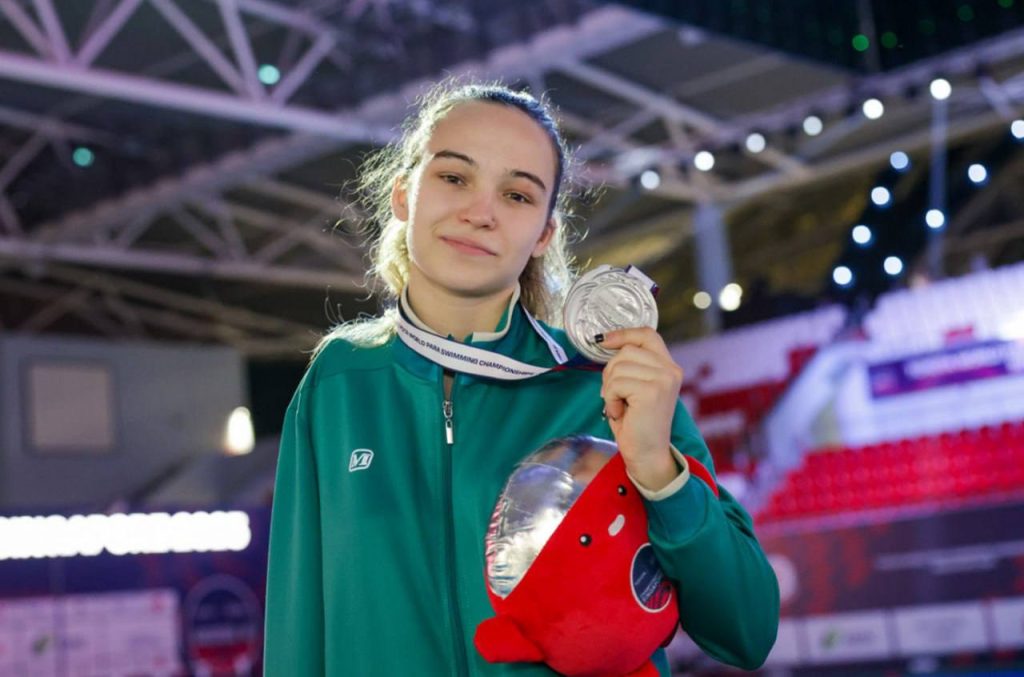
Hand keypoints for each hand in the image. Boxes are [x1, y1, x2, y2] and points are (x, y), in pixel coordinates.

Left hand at [598, 327, 683, 491]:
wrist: (647, 454)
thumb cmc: (636, 423)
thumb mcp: (635, 386)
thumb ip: (630, 364)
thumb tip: (606, 340)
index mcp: (669, 366)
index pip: (647, 334)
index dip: (623, 334)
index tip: (604, 341)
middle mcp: (671, 370)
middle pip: (626, 351)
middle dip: (610, 373)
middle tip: (616, 396)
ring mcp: (664, 379)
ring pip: (618, 367)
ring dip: (610, 389)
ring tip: (621, 406)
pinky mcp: (653, 391)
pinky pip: (616, 384)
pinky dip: (611, 400)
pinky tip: (622, 413)